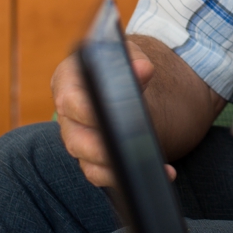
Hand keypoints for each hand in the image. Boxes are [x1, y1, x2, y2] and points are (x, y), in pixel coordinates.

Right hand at [51, 39, 175, 186]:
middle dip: (102, 148)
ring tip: (152, 166)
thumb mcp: (129, 55)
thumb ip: (135, 61)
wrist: (126, 79)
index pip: (71, 102)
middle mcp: (68, 115)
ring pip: (90, 164)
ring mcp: (79, 139)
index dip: (89, 112)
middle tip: (128, 149)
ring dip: (122, 168)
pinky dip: (131, 176)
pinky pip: (105, 175)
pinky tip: (164, 171)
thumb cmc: (122, 64)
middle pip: (76, 141)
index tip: (111, 117)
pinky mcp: (93, 158)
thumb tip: (143, 70)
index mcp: (68, 82)